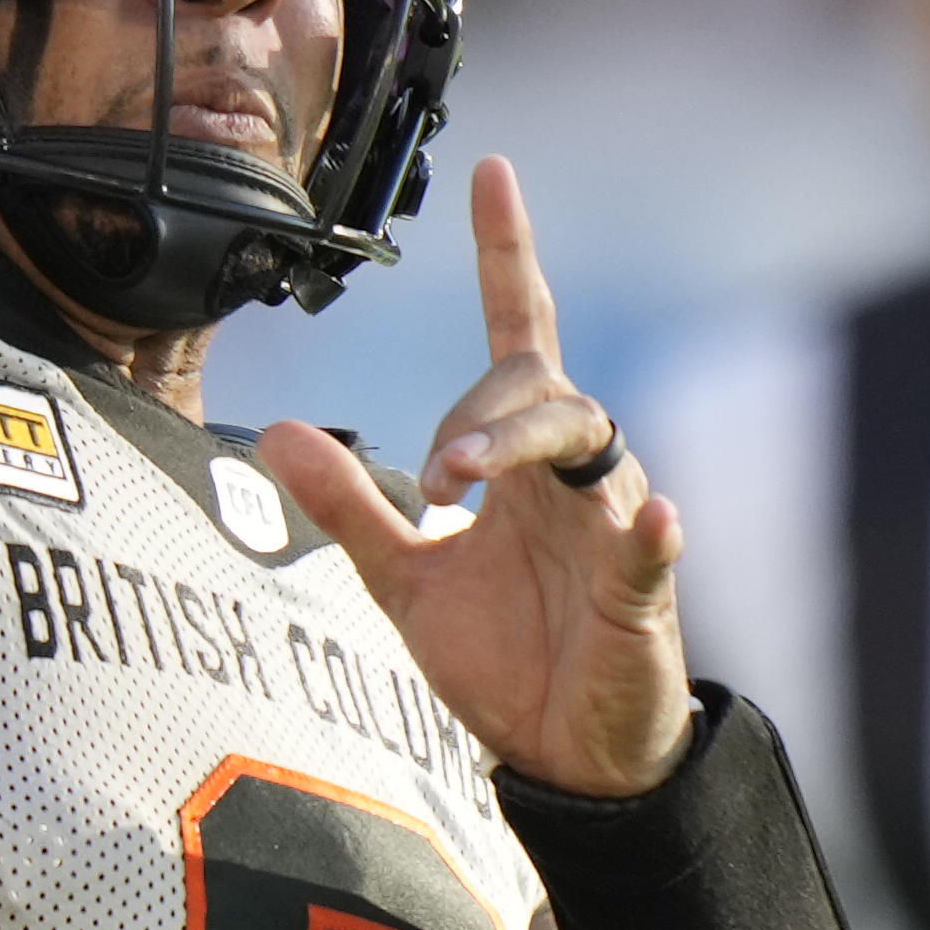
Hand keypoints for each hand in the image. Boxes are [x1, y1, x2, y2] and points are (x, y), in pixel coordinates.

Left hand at [260, 157, 693, 796]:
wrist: (561, 757)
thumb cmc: (503, 659)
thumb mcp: (404, 580)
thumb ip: (350, 505)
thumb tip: (277, 431)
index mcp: (521, 461)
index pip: (519, 334)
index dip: (507, 253)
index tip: (492, 171)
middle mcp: (573, 477)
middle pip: (542, 388)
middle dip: (482, 410)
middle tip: (430, 474)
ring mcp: (614, 529)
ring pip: (591, 443)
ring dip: (522, 446)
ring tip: (460, 480)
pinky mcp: (643, 593)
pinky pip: (652, 546)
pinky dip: (650, 531)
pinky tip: (649, 520)